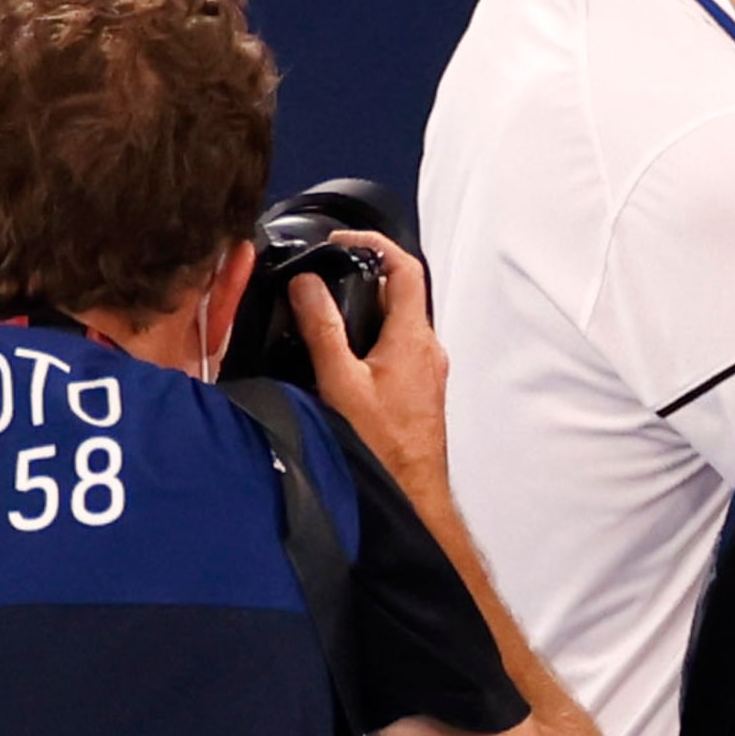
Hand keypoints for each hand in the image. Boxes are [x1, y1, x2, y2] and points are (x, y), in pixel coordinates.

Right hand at [291, 229, 451, 496]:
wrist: (410, 494)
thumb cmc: (382, 448)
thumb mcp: (340, 383)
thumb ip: (322, 330)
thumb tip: (306, 285)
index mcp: (413, 338)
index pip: (406, 268)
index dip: (375, 244)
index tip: (341, 241)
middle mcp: (428, 349)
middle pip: (400, 293)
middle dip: (361, 278)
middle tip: (322, 278)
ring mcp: (427, 371)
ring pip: (397, 323)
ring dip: (363, 311)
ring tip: (322, 316)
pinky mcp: (420, 390)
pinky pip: (398, 349)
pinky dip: (370, 339)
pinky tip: (340, 358)